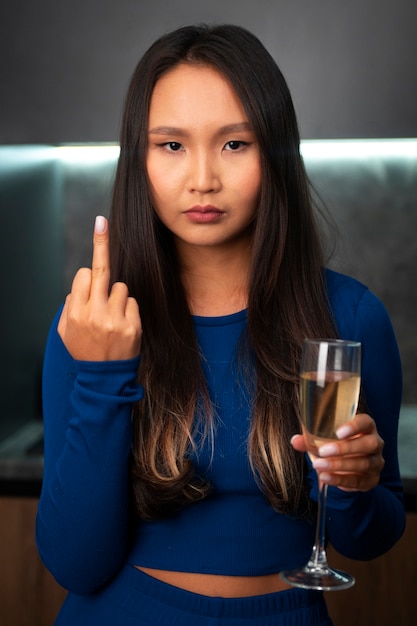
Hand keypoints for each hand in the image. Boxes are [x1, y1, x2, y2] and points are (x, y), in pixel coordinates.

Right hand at [58, 216, 141, 360]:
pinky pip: (133, 302)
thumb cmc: (84, 351)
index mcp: (76, 312)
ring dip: (117, 296)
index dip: (87, 274)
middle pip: (102, 271)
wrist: (103, 380)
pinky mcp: (133, 326)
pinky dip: (128, 309)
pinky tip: (122, 326)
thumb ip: (71, 305)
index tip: (93, 237)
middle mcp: (95, 313)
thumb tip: (82, 283)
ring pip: (122, 287)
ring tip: (112, 317)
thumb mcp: (66, 331)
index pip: (83, 275)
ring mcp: (115, 319)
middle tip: (101, 221)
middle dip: (101, 244)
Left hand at [291, 413, 384, 491]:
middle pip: (368, 444)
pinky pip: (358, 481)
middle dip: (345, 448)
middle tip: (323, 451)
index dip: (354, 426)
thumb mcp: (325, 439)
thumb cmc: (337, 445)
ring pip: (364, 463)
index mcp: (365, 427)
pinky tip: (325, 477)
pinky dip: (340, 479)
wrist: (348, 467)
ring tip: (319, 465)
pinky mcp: (371, 480)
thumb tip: (295, 441)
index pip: (365, 422)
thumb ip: (310, 439)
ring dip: (339, 465)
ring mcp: (376, 462)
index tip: (338, 432)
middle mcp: (375, 443)